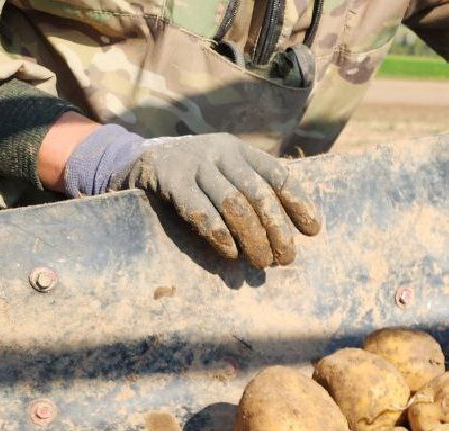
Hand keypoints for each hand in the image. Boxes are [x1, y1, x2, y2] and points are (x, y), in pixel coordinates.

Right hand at [111, 132, 320, 267]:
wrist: (135, 161)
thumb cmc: (191, 178)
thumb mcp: (223, 172)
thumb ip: (250, 191)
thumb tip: (289, 233)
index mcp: (239, 150)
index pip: (278, 175)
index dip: (298, 203)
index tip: (313, 231)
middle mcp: (220, 152)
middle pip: (259, 194)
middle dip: (277, 230)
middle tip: (286, 259)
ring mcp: (194, 164)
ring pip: (234, 203)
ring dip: (252, 238)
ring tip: (261, 262)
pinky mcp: (170, 180)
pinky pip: (200, 211)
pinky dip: (219, 235)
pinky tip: (230, 253)